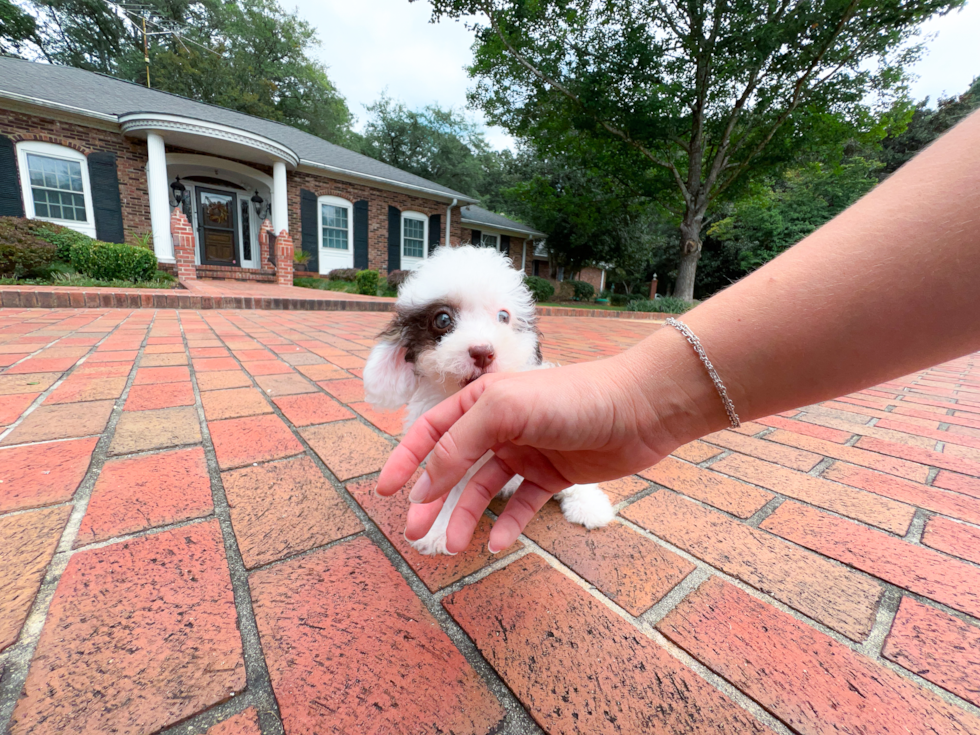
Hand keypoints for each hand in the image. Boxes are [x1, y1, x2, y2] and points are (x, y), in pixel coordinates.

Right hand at [375, 337, 715, 553]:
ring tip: (452, 546)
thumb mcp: (505, 410)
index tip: (385, 491)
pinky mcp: (556, 475)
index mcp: (484, 402)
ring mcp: (528, 451)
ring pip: (485, 490)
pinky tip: (497, 543)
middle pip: (454, 465)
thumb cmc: (572, 398)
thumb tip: (426, 481)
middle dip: (431, 498)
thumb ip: (460, 443)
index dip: (407, 459)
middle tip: (414, 532)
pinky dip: (509, 524)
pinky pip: (524, 504)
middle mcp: (502, 426)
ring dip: (466, 516)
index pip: (433, 431)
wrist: (641, 409)